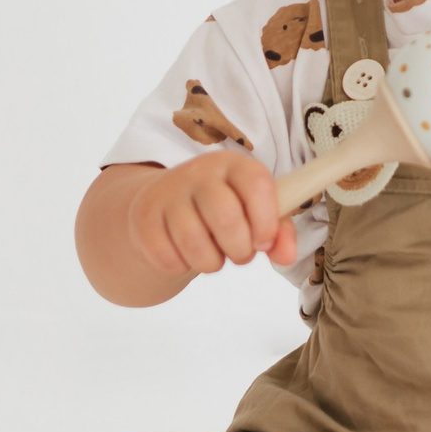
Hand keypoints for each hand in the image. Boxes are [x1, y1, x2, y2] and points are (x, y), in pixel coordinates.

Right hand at [125, 150, 297, 276]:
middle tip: (240, 254)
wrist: (165, 204)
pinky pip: (167, 256)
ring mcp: (167, 192)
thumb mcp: (254, 211)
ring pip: (194, 242)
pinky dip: (181, 266)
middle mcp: (199, 172)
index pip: (256, 184)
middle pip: (225, 216)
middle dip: (240, 249)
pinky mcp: (143, 217)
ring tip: (214, 256)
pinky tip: (185, 254)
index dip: (266, 221)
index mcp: (233, 165)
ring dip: (211, 262)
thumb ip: (278, 232)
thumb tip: (287, 255)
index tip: (264, 241)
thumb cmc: (222, 209)